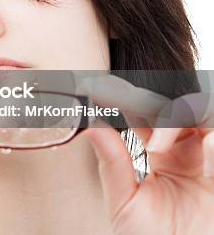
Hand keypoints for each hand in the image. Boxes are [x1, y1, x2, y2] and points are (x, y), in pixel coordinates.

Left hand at [77, 74, 213, 233]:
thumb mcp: (125, 202)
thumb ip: (112, 163)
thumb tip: (90, 125)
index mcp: (160, 153)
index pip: (147, 114)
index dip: (125, 99)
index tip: (98, 90)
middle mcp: (187, 151)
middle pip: (179, 105)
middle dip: (154, 105)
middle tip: (130, 112)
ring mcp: (209, 159)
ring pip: (204, 111)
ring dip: (180, 119)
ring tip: (157, 148)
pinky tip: (205, 170)